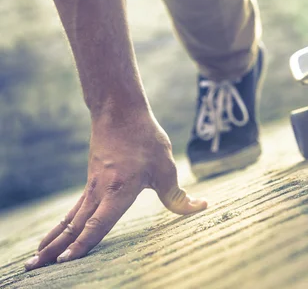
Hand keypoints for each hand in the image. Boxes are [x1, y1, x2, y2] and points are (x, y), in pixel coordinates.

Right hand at [24, 110, 206, 269]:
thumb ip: (178, 195)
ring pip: (70, 220)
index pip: (98, 224)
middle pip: (75, 226)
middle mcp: (100, 192)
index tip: (66, 261)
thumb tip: (200, 207)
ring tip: (34, 260)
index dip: (83, 244)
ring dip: (53, 240)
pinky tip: (54, 236)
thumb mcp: (166, 167)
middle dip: (56, 250)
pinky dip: (61, 226)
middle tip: (33, 269)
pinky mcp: (90, 183)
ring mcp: (92, 187)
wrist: (119, 112)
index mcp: (119, 190)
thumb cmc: (146, 139)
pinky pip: (73, 210)